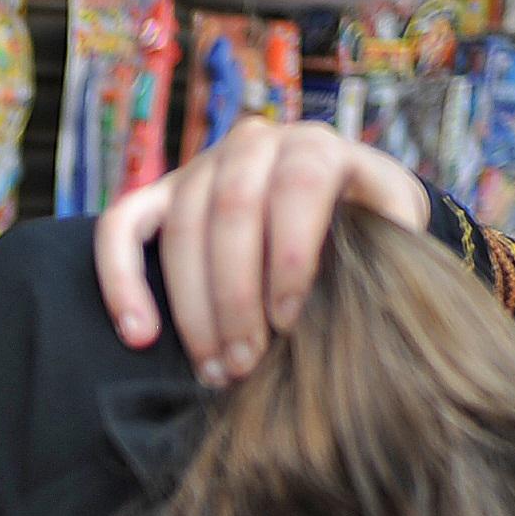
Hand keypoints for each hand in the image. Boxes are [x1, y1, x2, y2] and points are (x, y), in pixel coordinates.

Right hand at [92, 118, 431, 385]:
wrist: (331, 209)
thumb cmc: (363, 232)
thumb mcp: (393, 229)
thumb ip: (394, 241)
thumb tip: (388, 272)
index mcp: (317, 147)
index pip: (299, 184)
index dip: (291, 253)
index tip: (288, 320)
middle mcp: (255, 145)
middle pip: (232, 208)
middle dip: (235, 296)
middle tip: (246, 363)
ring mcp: (199, 168)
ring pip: (180, 227)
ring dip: (192, 307)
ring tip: (214, 370)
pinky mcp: (158, 197)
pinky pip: (120, 227)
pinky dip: (121, 280)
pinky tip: (138, 335)